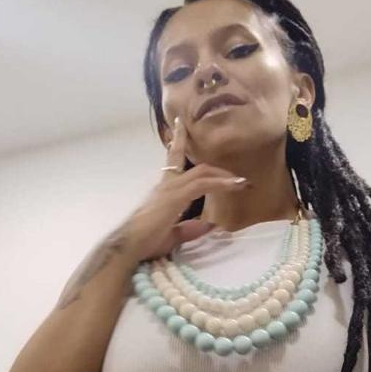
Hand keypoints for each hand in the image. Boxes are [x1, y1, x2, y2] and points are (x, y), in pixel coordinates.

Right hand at [123, 116, 250, 261]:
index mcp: (164, 190)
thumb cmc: (145, 242)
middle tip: (238, 177)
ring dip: (223, 175)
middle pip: (194, 165)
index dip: (178, 142)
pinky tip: (234, 186)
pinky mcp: (175, 197)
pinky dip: (220, 183)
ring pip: (201, 172)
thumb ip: (190, 229)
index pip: (173, 160)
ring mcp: (170, 188)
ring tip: (241, 183)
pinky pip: (202, 184)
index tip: (181, 125)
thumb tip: (209, 226)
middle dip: (217, 168)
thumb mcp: (173, 235)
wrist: (128, 245)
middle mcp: (166, 184)